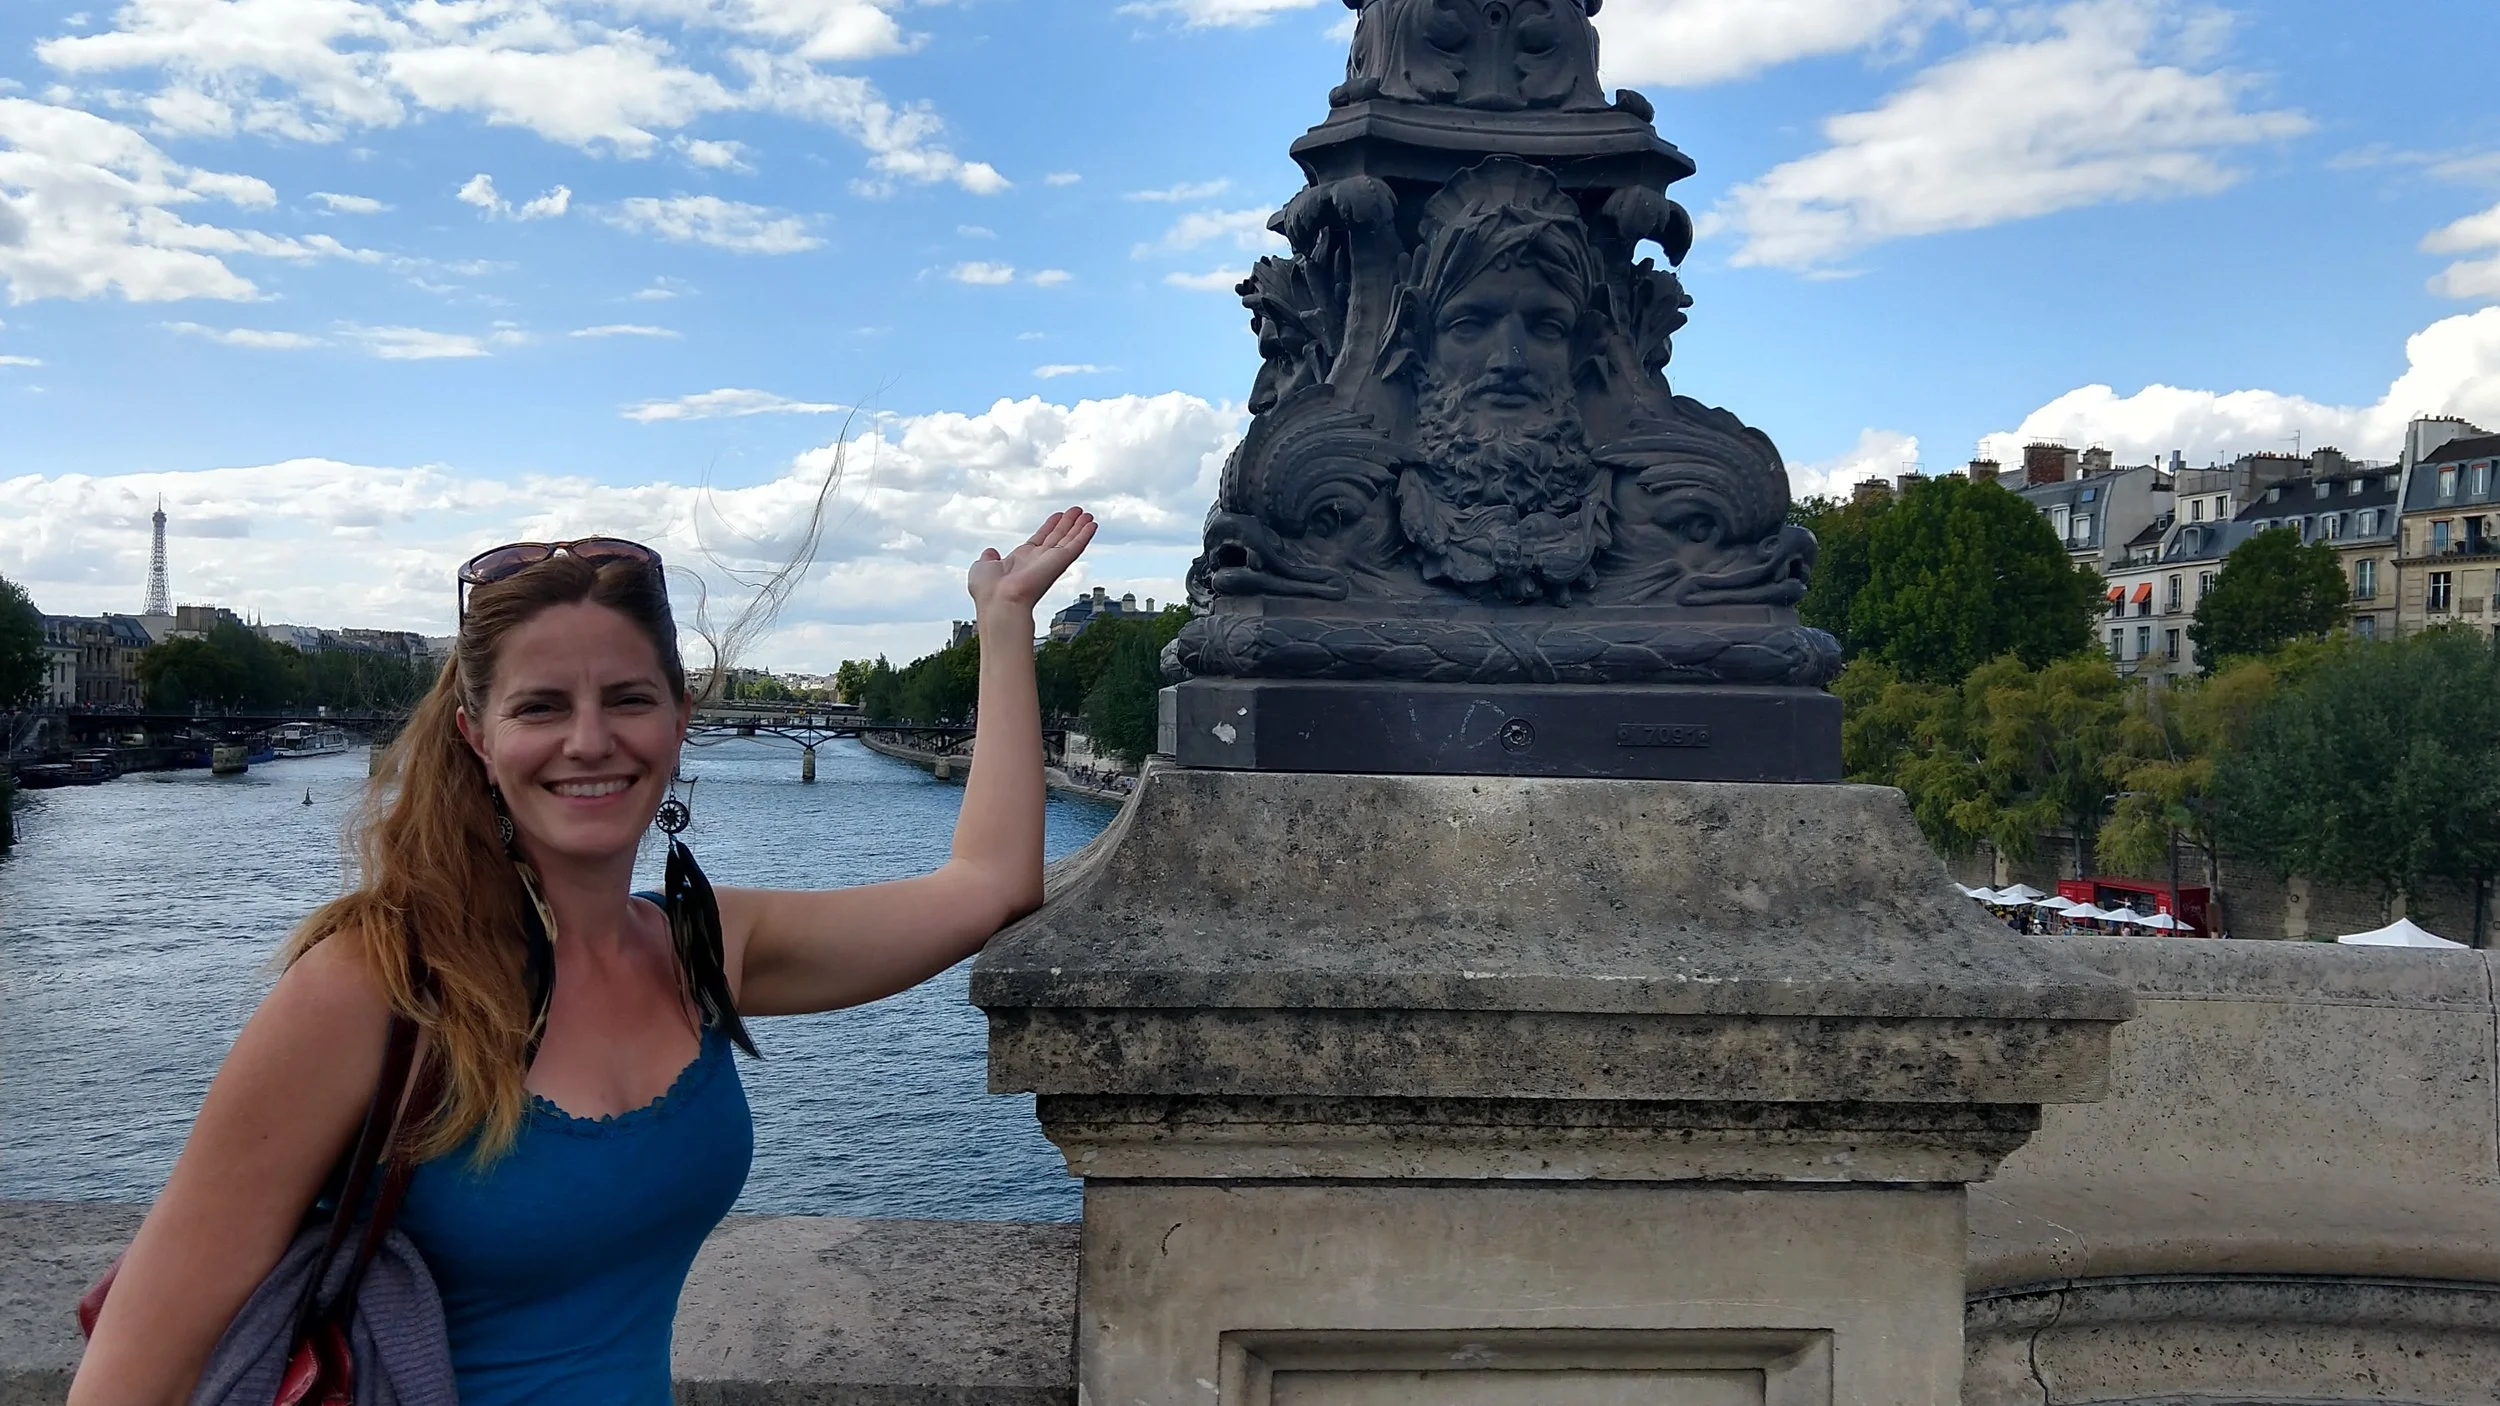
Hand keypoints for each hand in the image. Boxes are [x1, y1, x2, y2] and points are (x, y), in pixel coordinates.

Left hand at [968, 507, 1096, 613]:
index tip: (1058, 516)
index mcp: (1021, 560)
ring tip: (1087, 514)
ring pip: (1069, 540)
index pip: (1040, 540)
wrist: (1000, 601)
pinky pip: (1076, 546)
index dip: (1049, 527)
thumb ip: (988, 558)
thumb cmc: (988, 591)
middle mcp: (1038, 561)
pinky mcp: (1060, 562)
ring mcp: (1050, 562)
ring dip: (1079, 527)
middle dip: (1067, 524)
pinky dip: (1085, 535)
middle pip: (1057, 538)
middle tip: (1077, 511)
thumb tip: (989, 552)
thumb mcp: (982, 567)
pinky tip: (1092, 525)